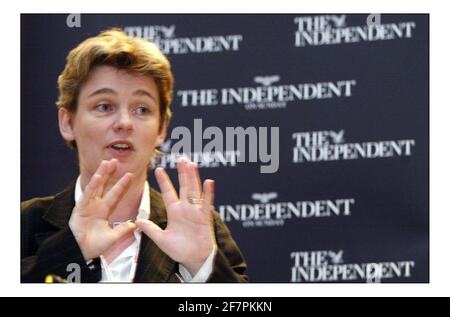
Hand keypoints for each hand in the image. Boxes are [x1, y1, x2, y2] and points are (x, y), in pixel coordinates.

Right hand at [69, 159, 136, 259]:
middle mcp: (95, 205)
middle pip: (104, 186)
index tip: (130, 174)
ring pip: (95, 186)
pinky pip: (87, 195)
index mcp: (104, 211)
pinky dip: (92, 186)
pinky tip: (98, 176)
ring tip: (107, 162)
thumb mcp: (113, 237)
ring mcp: (87, 206)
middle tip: (115, 160)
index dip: (121, 184)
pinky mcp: (80, 209)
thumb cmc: (95, 246)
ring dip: (101, 174)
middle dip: (109, 173)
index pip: (115, 194)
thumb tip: (136, 224)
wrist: (80, 253)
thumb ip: (123, 230)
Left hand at [135, 158, 215, 275]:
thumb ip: (150, 229)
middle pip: (184, 187)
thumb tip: (135, 221)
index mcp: (174, 212)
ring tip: (191, 164)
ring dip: (193, 178)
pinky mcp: (204, 217)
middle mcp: (185, 209)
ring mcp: (195, 212)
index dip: (164, 181)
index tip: (158, 169)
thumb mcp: (161, 239)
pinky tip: (208, 182)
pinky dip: (208, 193)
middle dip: (182, 173)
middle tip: (181, 159)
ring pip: (194, 191)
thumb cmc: (179, 251)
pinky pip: (206, 203)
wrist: (194, 260)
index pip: (168, 193)